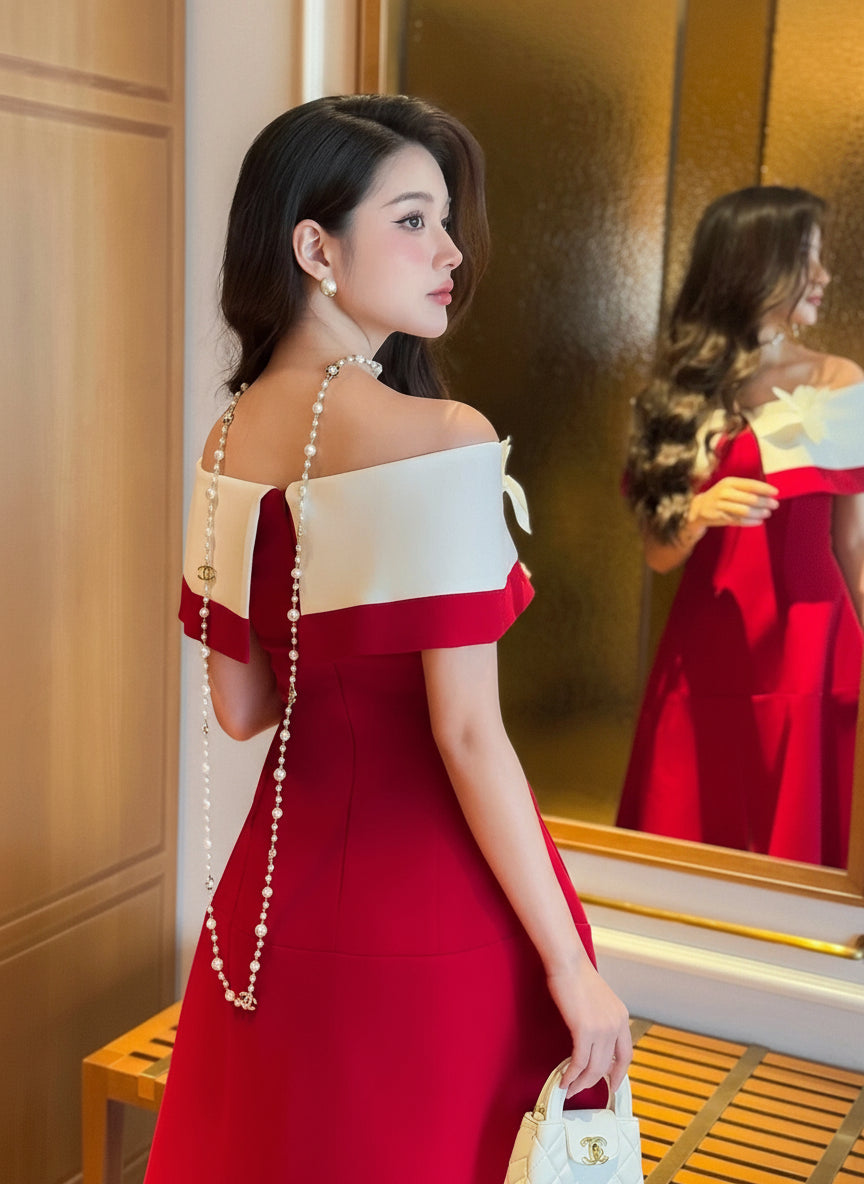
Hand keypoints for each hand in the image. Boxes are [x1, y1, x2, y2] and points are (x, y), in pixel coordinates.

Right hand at [546, 961, 632, 1096]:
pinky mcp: (584, 1030)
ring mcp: (602, 1029)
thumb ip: (602, 1020)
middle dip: (592, 1082)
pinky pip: (579, 1062)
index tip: (612, 1084)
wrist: (568, 962)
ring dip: (580, 1082)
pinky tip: (563, 1079)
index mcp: (621, 1017)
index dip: (619, 1073)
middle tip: (580, 1088)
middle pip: (607, 1065)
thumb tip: (592, 1040)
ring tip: (569, 1087)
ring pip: (593, 1068)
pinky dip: (571, 1074)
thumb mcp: (600, 1001)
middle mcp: (616, 1025)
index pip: (626, 1055)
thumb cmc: (577, 976)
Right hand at [690, 477, 778, 529]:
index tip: (776, 492)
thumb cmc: (720, 496)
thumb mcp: (730, 488)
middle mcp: (724, 492)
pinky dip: (751, 522)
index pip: (750, 485)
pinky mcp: (720, 517)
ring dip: (759, 513)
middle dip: (764, 502)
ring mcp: (721, 506)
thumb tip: (768, 494)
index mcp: (729, 482)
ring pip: (745, 511)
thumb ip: (746, 489)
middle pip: (749, 498)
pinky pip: (739, 520)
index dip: (764, 489)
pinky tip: (759, 521)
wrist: (699, 508)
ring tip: (767, 514)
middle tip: (775, 505)